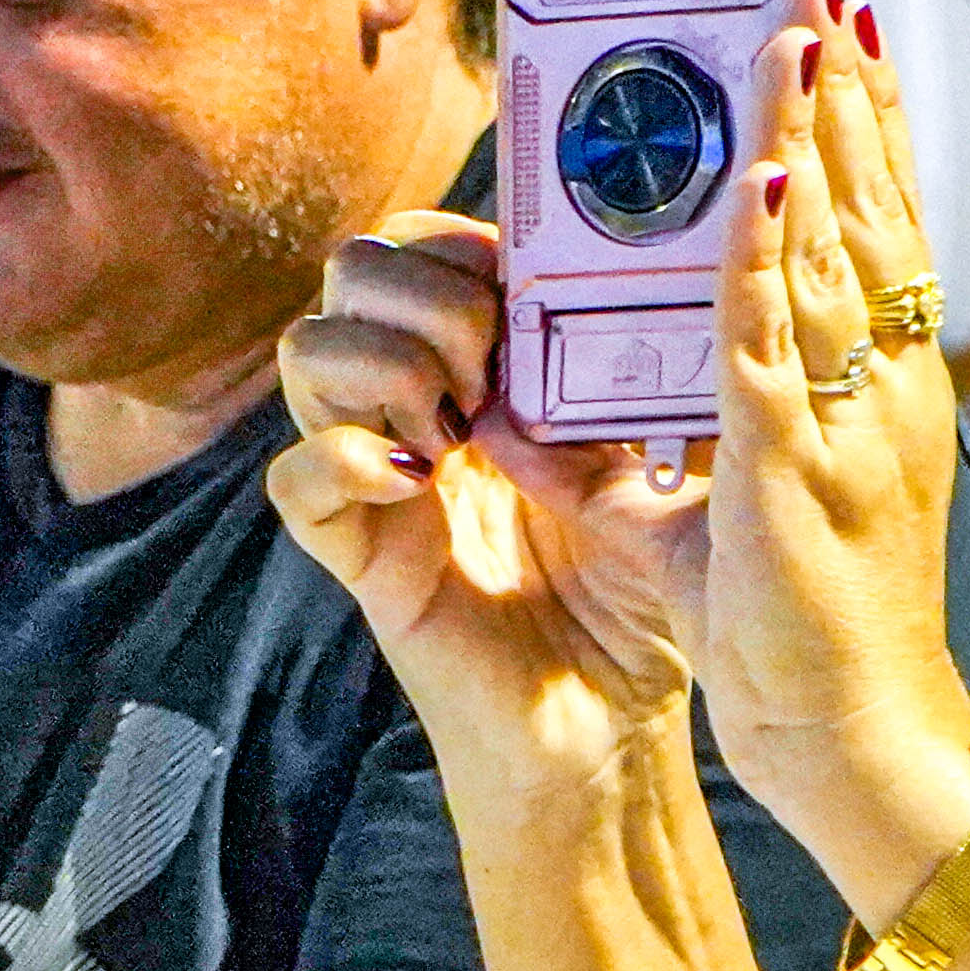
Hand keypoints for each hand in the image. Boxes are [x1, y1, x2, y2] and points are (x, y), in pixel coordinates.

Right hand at [267, 214, 708, 784]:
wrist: (611, 730)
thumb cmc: (637, 599)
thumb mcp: (660, 467)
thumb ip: (648, 381)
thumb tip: (674, 283)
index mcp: (482, 373)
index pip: (419, 249)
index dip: (457, 239)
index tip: (521, 280)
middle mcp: (416, 411)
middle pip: (351, 275)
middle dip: (426, 292)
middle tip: (493, 366)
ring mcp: (378, 482)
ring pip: (306, 352)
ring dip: (384, 364)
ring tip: (457, 429)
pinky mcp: (360, 560)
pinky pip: (294, 483)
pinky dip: (342, 461)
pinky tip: (416, 482)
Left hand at [698, 0, 969, 834]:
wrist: (851, 736)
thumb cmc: (785, 632)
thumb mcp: (690, 521)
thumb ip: (616, 459)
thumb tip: (519, 412)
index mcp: (867, 387)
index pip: (870, 230)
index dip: (862, 129)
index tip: (844, 36)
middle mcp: (876, 385)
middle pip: (864, 207)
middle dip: (843, 91)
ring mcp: (846, 418)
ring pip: (831, 245)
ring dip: (816, 131)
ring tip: (801, 32)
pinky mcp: (795, 463)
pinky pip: (774, 336)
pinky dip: (765, 252)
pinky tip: (762, 176)